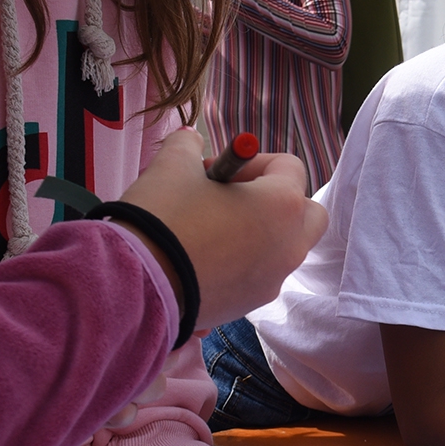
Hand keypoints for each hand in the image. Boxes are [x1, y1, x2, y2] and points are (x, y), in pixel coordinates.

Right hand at [119, 131, 326, 327]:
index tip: (219, 171)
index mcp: (282, 205)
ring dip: (259, 234)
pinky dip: (241, 264)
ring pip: (283, 249)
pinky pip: (256, 277)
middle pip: (307, 214)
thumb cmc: (164, 218)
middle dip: (279, 200)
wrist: (137, 285)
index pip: (290, 167)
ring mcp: (272, 280)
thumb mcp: (172, 166)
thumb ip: (187, 146)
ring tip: (211, 230)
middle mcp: (289, 245)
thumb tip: (190, 139)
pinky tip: (200, 260)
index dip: (254, 161)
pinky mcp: (249, 306)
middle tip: (234, 199)